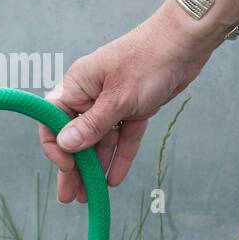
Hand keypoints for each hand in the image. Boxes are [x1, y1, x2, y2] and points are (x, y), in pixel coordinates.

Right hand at [38, 0, 217, 202]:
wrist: (185, 43)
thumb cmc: (148, 61)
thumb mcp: (118, 99)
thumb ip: (92, 126)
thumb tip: (65, 145)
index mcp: (77, 85)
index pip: (53, 120)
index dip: (56, 146)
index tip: (67, 167)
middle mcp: (90, 94)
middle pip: (76, 136)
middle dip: (73, 167)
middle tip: (69, 196)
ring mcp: (113, 101)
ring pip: (100, 139)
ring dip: (96, 166)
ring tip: (90, 195)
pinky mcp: (134, 106)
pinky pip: (123, 136)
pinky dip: (120, 155)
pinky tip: (114, 179)